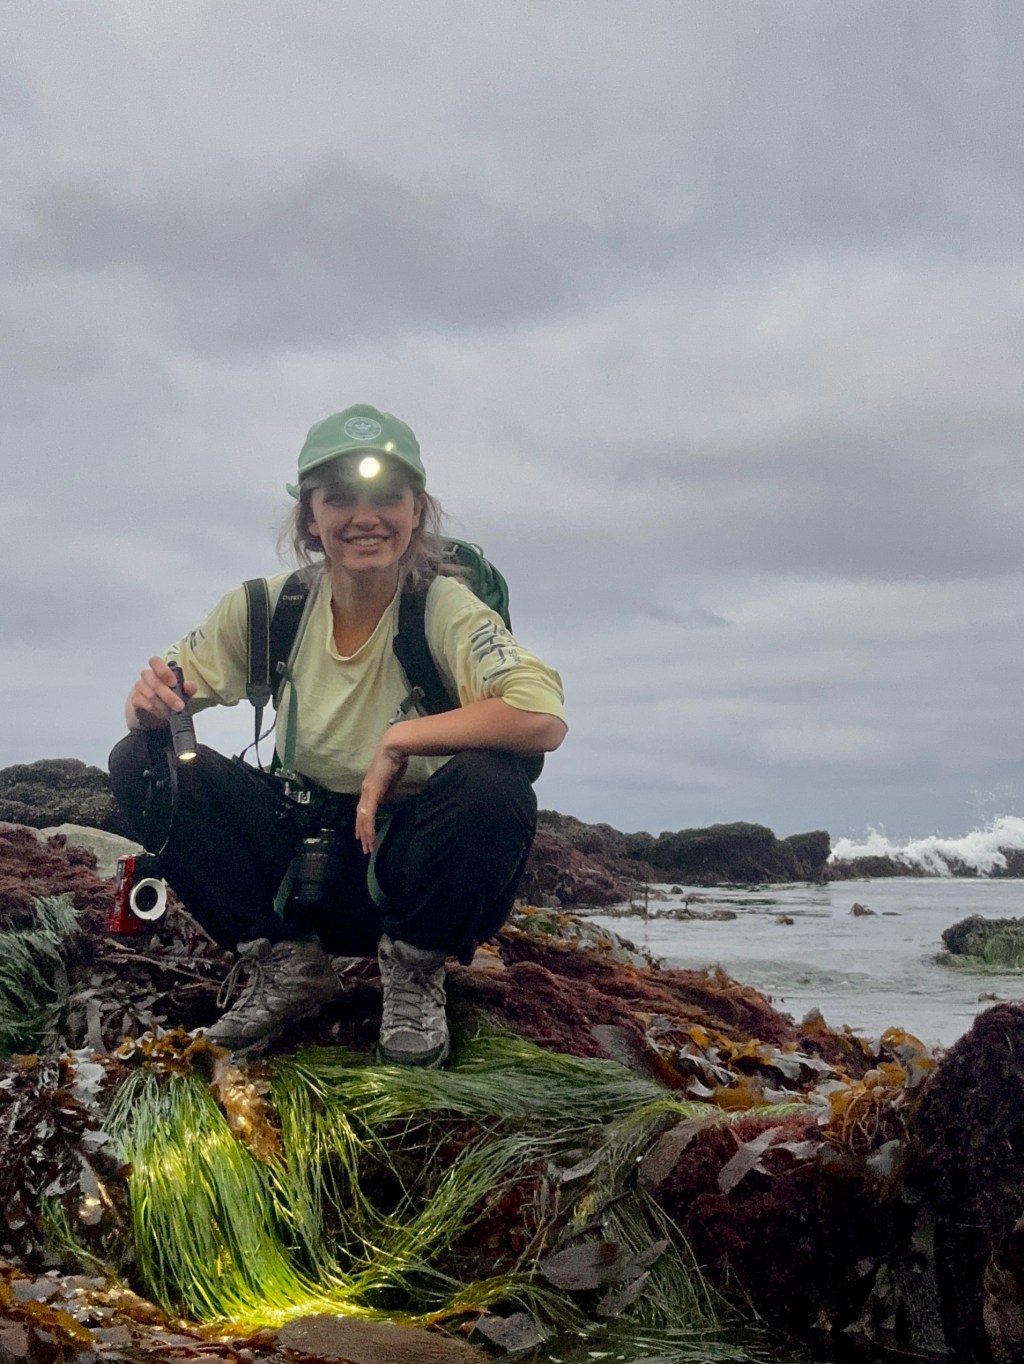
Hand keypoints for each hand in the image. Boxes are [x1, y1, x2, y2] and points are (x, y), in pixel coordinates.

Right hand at [128, 656, 196, 730]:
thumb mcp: (183, 692)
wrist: (156, 710)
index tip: (173, 683)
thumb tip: (188, 686)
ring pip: (151, 695)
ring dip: (163, 705)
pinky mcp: (135, 699)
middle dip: (169, 696)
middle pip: (155, 682)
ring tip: (171, 712)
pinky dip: (155, 710)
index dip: (164, 671)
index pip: (155, 662)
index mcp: (159, 669)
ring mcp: (140, 686)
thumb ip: (188, 688)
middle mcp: (148, 675)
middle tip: (179, 706)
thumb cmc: (170, 696)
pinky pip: (145, 704)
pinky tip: (162, 713)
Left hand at [355, 738, 408, 854]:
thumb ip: (389, 790)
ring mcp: (368, 792)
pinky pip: (369, 814)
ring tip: (369, 848)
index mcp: (369, 788)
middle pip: (361, 817)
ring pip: (363, 819)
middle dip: (363, 834)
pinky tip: (370, 836)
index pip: (364, 810)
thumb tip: (387, 800)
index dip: (363, 824)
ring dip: (366, 835)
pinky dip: (369, 827)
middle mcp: (365, 791)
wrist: (394, 748)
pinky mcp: (373, 792)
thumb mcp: (392, 779)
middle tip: (366, 848)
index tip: (364, 837)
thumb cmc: (396, 760)